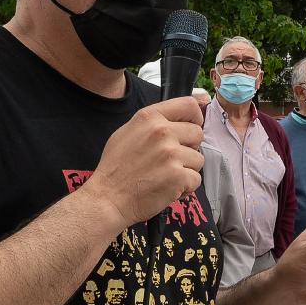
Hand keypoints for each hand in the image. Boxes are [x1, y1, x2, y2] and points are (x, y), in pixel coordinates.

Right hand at [79, 98, 204, 227]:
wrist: (107, 199)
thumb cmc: (115, 169)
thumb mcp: (127, 133)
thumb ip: (153, 123)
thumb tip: (179, 119)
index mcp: (149, 117)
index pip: (188, 105)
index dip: (195, 118)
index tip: (190, 128)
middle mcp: (162, 132)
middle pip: (197, 133)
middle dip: (189, 148)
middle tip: (170, 160)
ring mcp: (171, 154)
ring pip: (198, 159)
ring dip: (186, 170)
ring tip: (165, 176)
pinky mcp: (178, 176)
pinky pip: (195, 179)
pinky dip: (185, 187)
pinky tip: (167, 188)